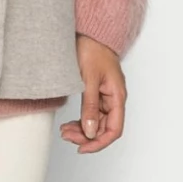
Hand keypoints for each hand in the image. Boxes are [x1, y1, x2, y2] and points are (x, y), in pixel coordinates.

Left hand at [59, 34, 125, 153]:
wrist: (90, 33)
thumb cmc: (93, 50)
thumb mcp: (89, 80)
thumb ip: (90, 106)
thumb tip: (89, 131)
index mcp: (117, 97)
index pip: (114, 130)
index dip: (99, 143)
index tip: (82, 148)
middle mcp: (114, 100)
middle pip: (104, 129)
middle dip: (86, 136)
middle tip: (66, 135)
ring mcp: (105, 98)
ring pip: (96, 123)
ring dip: (82, 130)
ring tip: (65, 130)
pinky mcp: (96, 94)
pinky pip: (91, 114)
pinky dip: (81, 121)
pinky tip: (70, 123)